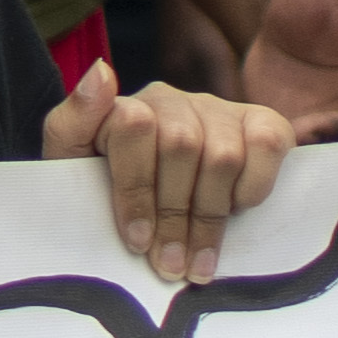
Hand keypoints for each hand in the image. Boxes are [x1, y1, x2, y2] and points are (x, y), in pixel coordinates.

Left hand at [44, 70, 304, 284]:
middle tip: (170, 264)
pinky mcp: (260, 121)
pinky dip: (252, 187)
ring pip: (223, 155)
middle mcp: (170, 100)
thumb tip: (101, 73)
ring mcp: (217, 108)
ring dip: (210, 217)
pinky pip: (266, 145)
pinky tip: (233, 214)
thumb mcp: (71, 167)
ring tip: (198, 261)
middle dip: (175, 217)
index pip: (133, 127)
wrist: (145, 207)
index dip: (136, 191)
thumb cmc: (106, 195)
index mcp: (120, 108)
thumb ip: (71, 123)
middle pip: (181, 147)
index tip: (137, 241)